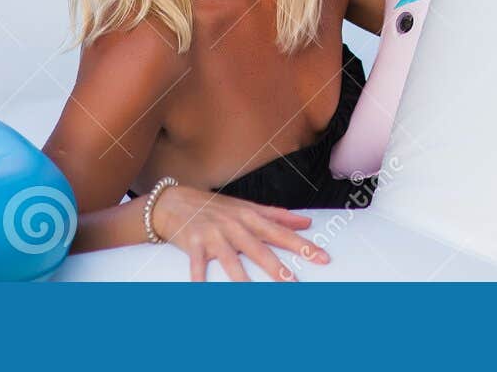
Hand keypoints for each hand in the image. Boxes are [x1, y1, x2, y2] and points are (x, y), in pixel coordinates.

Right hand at [152, 184, 328, 281]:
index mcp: (250, 216)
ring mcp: (213, 235)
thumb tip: (305, 223)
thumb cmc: (215, 207)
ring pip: (231, 260)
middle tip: (293, 283)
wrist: (175, 201)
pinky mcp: (193, 244)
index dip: (302, 245)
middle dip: (276, 267)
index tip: (322, 257)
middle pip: (259, 249)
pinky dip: (199, 278)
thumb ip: (277, 216)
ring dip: (242, 279)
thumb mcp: (247, 207)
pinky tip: (203, 292)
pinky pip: (198, 265)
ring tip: (254, 295)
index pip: (281, 233)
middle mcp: (234, 225)